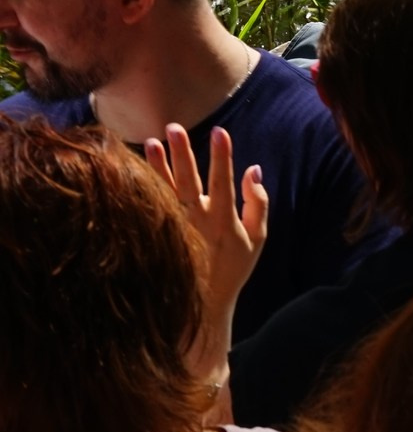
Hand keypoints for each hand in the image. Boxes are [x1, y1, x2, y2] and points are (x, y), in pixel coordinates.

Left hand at [145, 124, 267, 324]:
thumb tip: (254, 169)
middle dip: (182, 153)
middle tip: (174, 127)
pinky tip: (136, 167)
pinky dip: (144, 186)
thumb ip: (258, 202)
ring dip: (157, 166)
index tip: (220, 131)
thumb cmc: (233, 268)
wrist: (201, 303)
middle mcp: (197, 222)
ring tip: (151, 142)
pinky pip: (149, 206)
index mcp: (224, 221)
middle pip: (188, 182)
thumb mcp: (257, 238)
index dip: (223, 156)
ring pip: (163, 192)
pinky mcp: (158, 235)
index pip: (223, 182)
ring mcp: (174, 229)